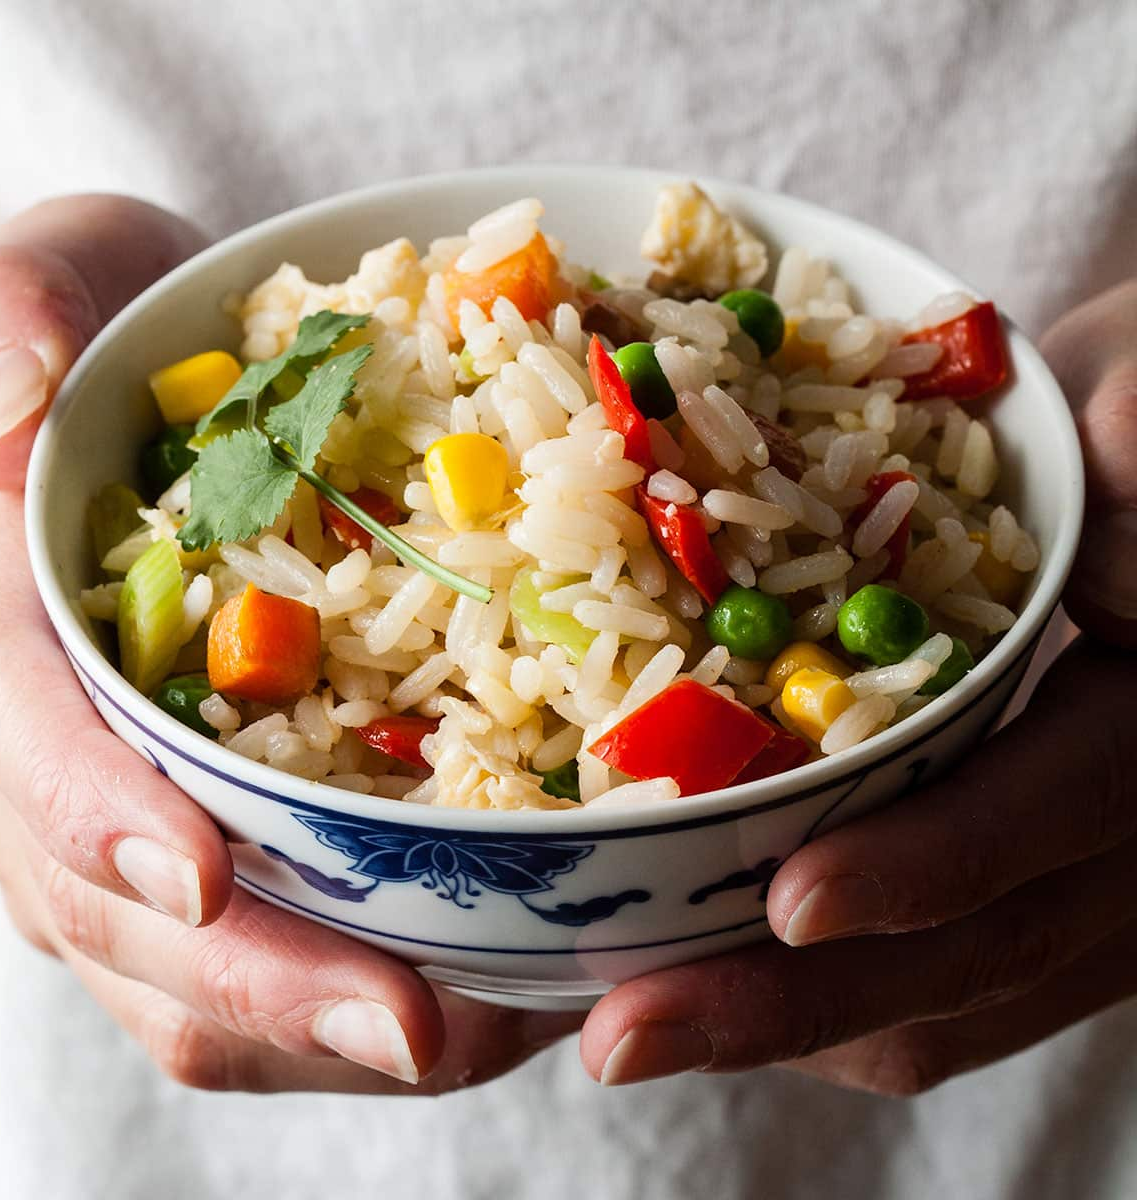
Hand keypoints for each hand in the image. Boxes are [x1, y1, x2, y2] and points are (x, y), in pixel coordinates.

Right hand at [0, 197, 574, 1089]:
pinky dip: (365, 987)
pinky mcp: (226, 837)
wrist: (145, 400)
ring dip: (327, 1027)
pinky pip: (277, 952)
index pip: (28, 742)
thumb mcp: (57, 275)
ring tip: (483, 1033)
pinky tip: (479, 988)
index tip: (202, 878)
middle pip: (125, 912)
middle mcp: (58, 763)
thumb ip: (10, 315)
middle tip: (418, 1029)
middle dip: (264, 983)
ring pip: (195, 978)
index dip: (96, 817)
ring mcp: (137, 820)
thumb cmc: (108, 338)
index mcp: (9, 639)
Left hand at [578, 279, 1136, 1091]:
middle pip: (974, 950)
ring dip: (790, 1023)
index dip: (925, 862)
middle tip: (628, 1033)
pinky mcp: (1038, 892)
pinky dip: (829, 1003)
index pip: (1053, 807)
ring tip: (634, 1027)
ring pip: (950, 997)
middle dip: (794, 1000)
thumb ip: (1119, 480)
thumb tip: (1060, 538)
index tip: (790, 899)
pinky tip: (720, 980)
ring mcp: (1092, 883)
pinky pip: (943, 988)